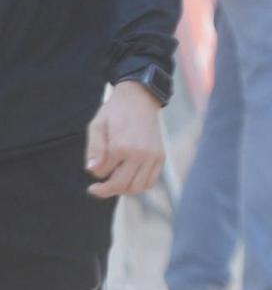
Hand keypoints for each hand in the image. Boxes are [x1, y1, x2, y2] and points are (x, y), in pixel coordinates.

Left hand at [85, 81, 165, 197]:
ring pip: (138, 187)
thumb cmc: (115, 112)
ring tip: (115, 183)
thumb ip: (94, 149)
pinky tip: (129, 178)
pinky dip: (139, 185)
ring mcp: (153, 156)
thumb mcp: (97, 126)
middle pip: (121, 185)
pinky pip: (150, 181)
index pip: (103, 173)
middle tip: (96, 188)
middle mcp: (140, 154)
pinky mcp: (160, 157)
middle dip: (106, 190)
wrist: (140, 99)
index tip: (93, 166)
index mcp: (121, 146)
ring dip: (123, 190)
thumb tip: (92, 171)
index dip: (95, 173)